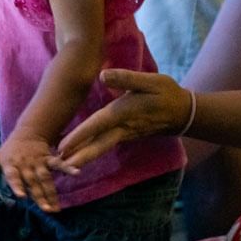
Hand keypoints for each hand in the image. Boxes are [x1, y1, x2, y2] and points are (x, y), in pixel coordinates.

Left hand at [0, 131, 64, 212]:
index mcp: (11, 165)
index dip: (17, 186)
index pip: (13, 177)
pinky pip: (57, 164)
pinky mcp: (48, 158)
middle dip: (39, 197)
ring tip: (55, 208)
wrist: (27, 131)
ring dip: (51, 193)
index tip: (21, 197)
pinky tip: (76, 173)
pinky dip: (67, 168)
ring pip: (45, 179)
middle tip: (46, 210)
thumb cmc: (10, 149)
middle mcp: (25, 165)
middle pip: (32, 183)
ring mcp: (37, 162)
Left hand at [57, 69, 189, 170]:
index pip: (99, 124)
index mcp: (125, 111)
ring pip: (102, 147)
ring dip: (83, 156)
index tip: (63, 146)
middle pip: (98, 143)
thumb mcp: (151, 81)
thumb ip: (127, 78)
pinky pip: (107, 145)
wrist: (183, 112)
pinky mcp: (126, 136)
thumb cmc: (166, 93)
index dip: (81, 134)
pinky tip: (81, 156)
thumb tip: (103, 75)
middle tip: (57, 164)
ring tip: (64, 164)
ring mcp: (125, 134)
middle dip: (78, 154)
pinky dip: (93, 152)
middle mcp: (123, 126)